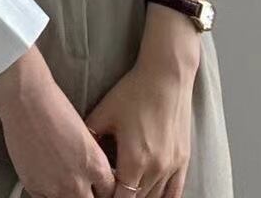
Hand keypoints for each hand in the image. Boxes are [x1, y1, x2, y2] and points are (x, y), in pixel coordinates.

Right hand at [0, 44, 116, 197]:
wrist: (27, 100)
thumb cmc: (54, 106)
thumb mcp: (85, 134)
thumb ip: (91, 161)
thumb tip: (93, 174)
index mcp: (95, 165)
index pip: (110, 192)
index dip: (106, 189)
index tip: (102, 187)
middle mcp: (77, 182)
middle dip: (90, 195)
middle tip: (84, 185)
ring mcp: (54, 188)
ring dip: (68, 194)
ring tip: (64, 180)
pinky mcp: (33, 187)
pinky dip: (48, 193)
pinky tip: (48, 179)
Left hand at [83, 4, 201, 197]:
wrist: (167, 75)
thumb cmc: (134, 91)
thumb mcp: (105, 112)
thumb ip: (90, 137)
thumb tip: (77, 155)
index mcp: (134, 159)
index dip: (106, 197)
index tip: (99, 191)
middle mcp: (155, 168)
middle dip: (121, 197)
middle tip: (109, 188)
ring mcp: (172, 165)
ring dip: (139, 197)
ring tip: (127, 189)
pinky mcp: (183, 159)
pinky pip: (175, 192)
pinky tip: (151, 197)